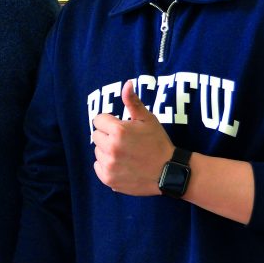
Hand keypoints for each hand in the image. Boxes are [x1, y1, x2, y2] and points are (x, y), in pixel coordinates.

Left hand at [92, 79, 172, 195]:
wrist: (168, 171)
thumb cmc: (158, 142)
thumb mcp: (148, 119)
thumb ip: (133, 102)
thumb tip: (127, 83)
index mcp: (118, 131)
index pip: (98, 120)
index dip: (109, 122)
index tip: (121, 127)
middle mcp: (111, 148)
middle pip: (96, 135)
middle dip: (107, 136)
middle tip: (124, 141)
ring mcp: (109, 165)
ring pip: (97, 151)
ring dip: (107, 151)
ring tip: (125, 153)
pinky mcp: (108, 179)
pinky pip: (98, 167)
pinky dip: (106, 165)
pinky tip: (122, 164)